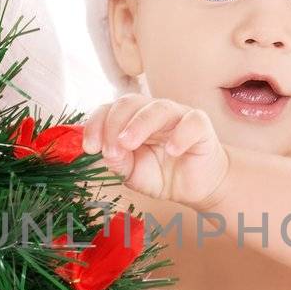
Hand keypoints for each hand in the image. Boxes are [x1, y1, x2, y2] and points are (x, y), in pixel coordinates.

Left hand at [81, 93, 228, 208]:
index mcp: (131, 119)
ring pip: (159, 108)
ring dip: (139, 124)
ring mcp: (178, 116)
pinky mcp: (200, 125)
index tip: (89, 147)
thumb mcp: (133, 174)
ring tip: (128, 144)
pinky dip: (180, 134)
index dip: (96, 124)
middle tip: (110, 150)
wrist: (196, 187)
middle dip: (114, 124)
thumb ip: (119, 163)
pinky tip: (172, 150)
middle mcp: (152, 112)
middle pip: (130, 103)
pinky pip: (192, 122)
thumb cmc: (163, 175)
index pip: (109, 110)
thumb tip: (107, 153)